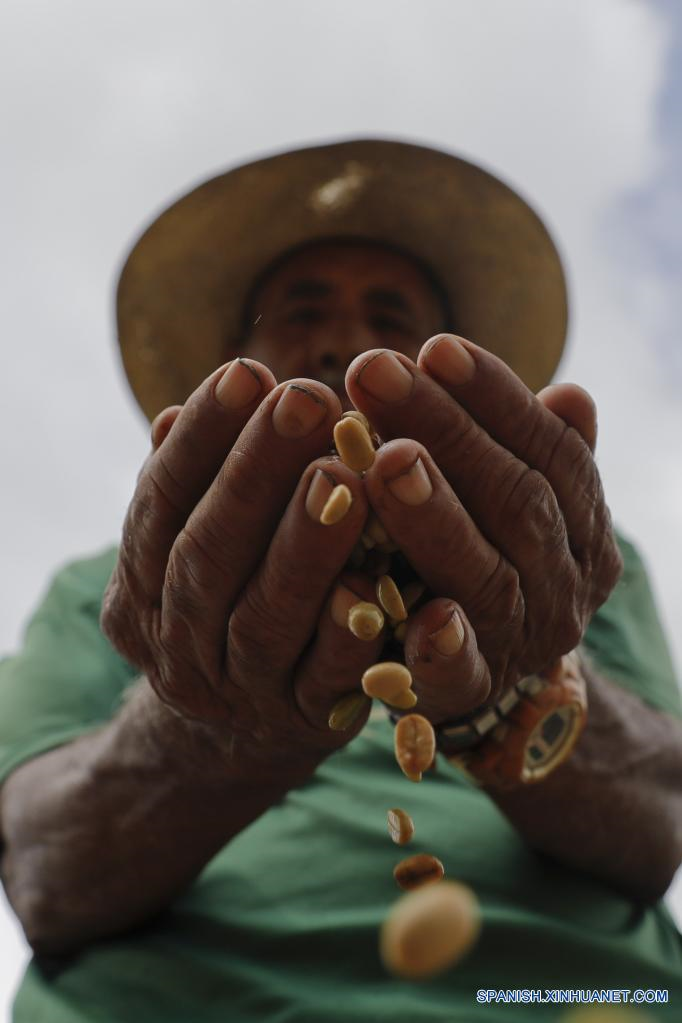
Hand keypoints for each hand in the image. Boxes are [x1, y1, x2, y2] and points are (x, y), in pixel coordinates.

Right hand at [101, 359, 383, 766]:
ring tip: (342, 473)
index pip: (159, 505)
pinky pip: (327, 678)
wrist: (240, 731)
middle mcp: (180, 642)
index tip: (246, 372)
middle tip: (304, 400)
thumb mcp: (194, 547)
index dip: (201, 441)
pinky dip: (348, 629)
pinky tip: (375, 577)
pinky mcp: (309, 721)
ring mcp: (242, 688)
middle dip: (253, 474)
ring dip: (302, 544)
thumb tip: (173, 416)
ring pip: (264, 616)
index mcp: (143, 587)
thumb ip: (193, 489)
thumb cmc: (227, 603)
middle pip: (207, 556)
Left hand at [345, 335, 622, 723]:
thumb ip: (537, 454)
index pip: (552, 451)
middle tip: (375, 372)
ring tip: (384, 457)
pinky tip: (418, 611)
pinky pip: (462, 675)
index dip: (496, 397)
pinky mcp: (470, 694)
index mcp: (583, 527)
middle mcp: (565, 583)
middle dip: (447, 430)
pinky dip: (442, 645)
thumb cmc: (492, 558)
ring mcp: (521, 641)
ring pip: (488, 576)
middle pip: (518, 500)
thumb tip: (573, 394)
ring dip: (436, 516)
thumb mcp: (520, 505)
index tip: (435, 346)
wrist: (496, 676)